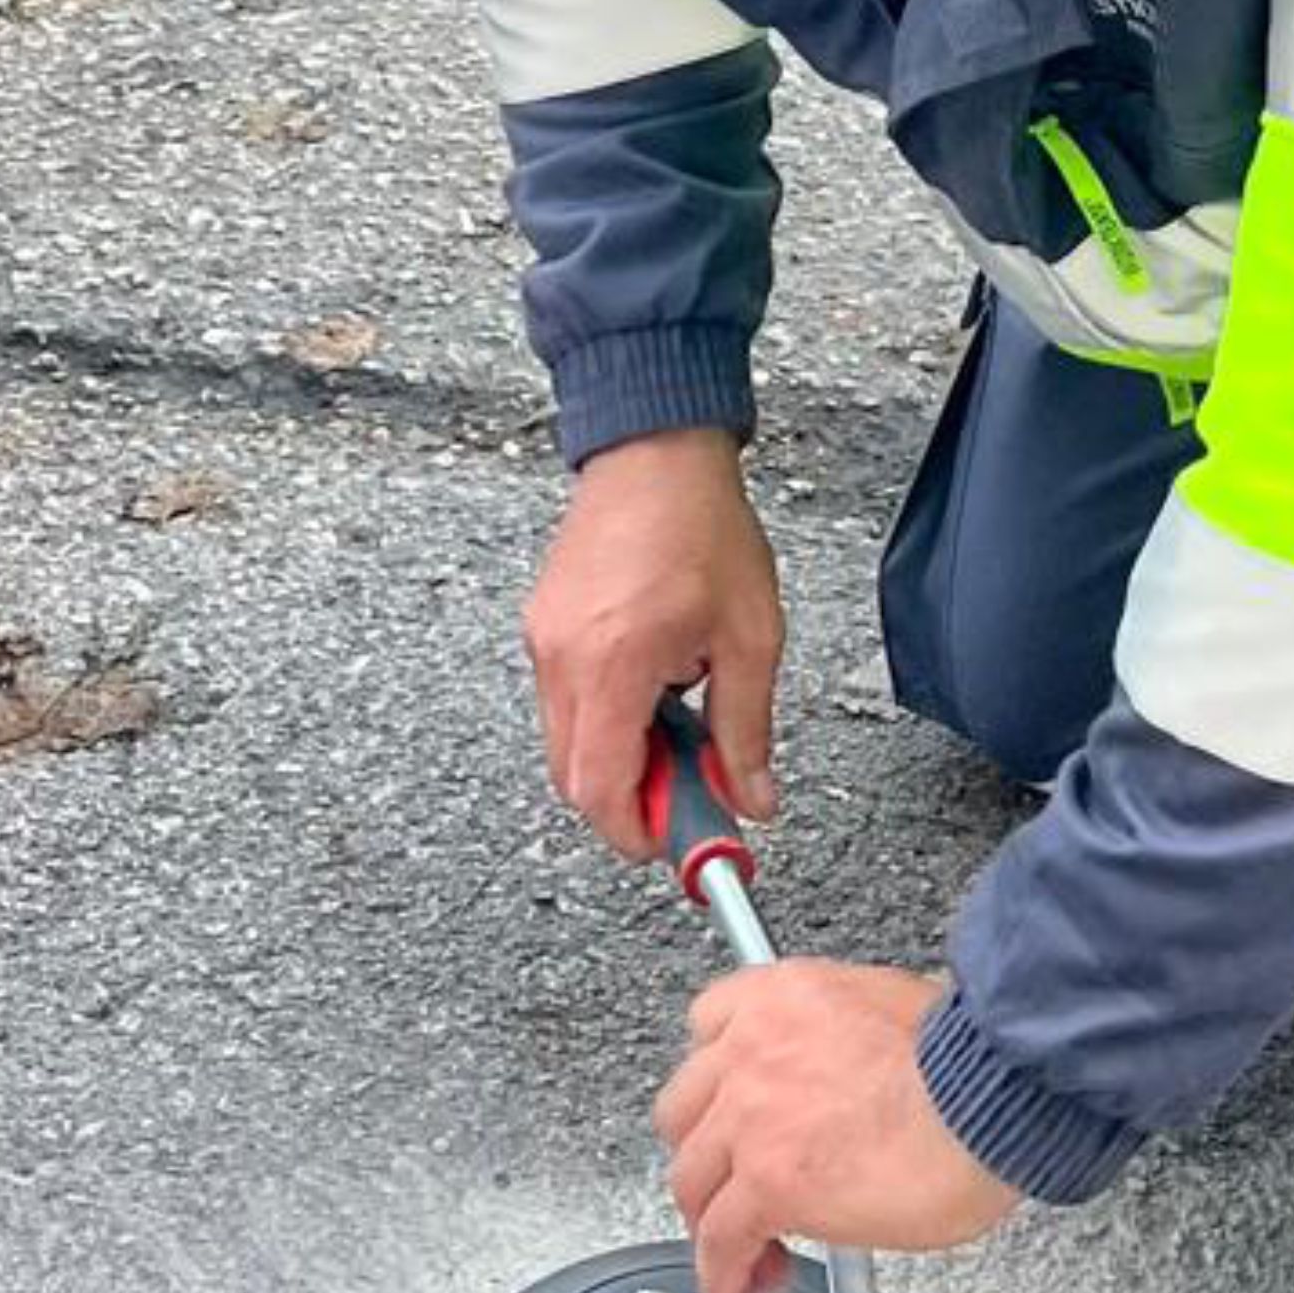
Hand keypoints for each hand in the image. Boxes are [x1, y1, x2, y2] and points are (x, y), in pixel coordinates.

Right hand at [524, 426, 782, 860]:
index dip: (635, 831)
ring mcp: (543, 643)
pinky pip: (564, 704)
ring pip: (567, 744)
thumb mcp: (750, 639)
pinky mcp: (541, 629)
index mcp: (614, 665)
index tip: (674, 841)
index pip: (600, 789)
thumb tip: (751, 796)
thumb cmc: (702, 527)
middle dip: (631, 800)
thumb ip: (747, 730)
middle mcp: (563, 659)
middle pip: (574, 779)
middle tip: (690, 789)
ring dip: (620, 756)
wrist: (654, 451)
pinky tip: (654, 690)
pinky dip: (607, 720)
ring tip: (679, 722)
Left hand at [652, 962, 1020, 1292]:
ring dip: (710, 1224)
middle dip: (707, 1158)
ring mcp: (752, 1116)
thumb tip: (856, 1087)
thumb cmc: (974, 1063)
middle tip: (734, 1192)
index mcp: (786, 998)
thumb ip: (848, 1044)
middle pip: (686, 1113)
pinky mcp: (770, 1183)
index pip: (709, 1030)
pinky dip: (723, 1277)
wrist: (994, 1099)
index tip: (727, 1114)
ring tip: (744, 1260)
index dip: (716, 1085)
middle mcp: (754, 1049)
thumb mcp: (896, 1015)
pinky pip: (721, 1242)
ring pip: (694, 1181)